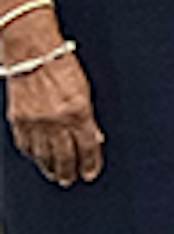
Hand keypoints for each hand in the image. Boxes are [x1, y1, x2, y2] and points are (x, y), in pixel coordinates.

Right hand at [5, 38, 100, 186]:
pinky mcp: (18, 121)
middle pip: (64, 156)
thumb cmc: (62, 67)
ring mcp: (35, 122)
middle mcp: (56, 121)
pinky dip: (33, 155)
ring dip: (51, 168)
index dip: (90, 163)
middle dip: (69, 171)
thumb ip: (89, 118)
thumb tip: (95, 138)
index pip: (87, 147)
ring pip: (43, 155)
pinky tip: (38, 159)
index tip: (90, 174)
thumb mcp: (85, 92)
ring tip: (56, 175)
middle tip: (71, 180)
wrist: (32, 54)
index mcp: (78, 112)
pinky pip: (26, 145)